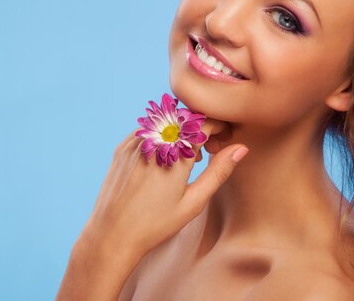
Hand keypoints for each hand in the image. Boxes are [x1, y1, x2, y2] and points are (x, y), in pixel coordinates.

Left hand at [77, 117, 247, 268]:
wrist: (111, 235)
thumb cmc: (156, 224)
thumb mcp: (194, 201)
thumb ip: (219, 171)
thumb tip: (241, 148)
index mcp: (175, 153)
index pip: (204, 121)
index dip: (220, 125)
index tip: (225, 139)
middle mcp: (154, 141)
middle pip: (186, 118)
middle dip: (202, 128)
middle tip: (211, 149)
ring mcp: (135, 142)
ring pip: (167, 122)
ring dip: (183, 132)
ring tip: (190, 159)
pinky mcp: (122, 148)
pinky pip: (149, 131)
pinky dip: (163, 137)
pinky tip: (168, 160)